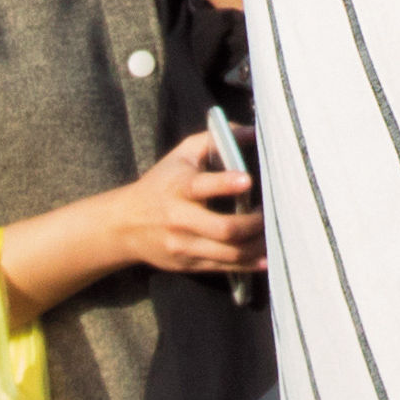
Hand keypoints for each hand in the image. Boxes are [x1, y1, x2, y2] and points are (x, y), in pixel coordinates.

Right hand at [90, 131, 263, 278]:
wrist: (124, 225)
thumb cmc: (162, 182)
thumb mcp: (182, 154)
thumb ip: (215, 139)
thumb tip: (252, 131)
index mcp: (179, 188)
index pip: (201, 186)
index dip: (225, 184)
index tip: (247, 180)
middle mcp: (180, 220)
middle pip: (223, 229)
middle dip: (254, 223)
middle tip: (271, 213)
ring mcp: (184, 246)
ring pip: (228, 253)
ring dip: (257, 246)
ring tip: (274, 234)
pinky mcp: (188, 264)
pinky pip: (224, 268)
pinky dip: (248, 264)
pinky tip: (266, 257)